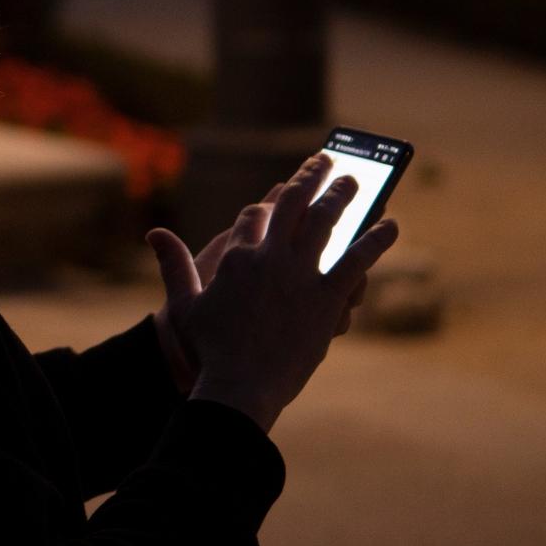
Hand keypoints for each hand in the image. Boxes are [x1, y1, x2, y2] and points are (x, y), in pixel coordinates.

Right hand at [151, 181, 369, 394]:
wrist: (239, 385)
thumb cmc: (208, 348)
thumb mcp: (184, 303)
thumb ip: (173, 265)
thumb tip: (154, 232)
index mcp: (235, 257)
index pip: (252, 216)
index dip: (265, 205)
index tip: (276, 196)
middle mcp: (269, 257)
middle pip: (293, 204)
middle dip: (309, 177)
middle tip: (325, 160)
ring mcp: (300, 275)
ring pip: (327, 222)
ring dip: (343, 195)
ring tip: (356, 180)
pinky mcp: (327, 298)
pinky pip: (357, 261)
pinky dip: (375, 239)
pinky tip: (391, 224)